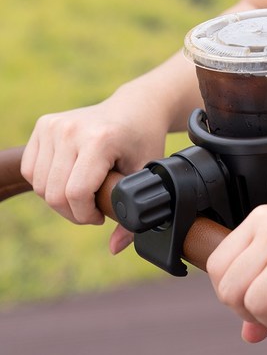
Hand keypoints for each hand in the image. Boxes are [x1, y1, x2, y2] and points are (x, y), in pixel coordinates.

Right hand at [21, 89, 166, 230]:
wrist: (135, 107)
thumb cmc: (144, 141)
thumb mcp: (147, 175)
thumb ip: (133, 215)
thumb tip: (113, 248)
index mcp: (99, 140)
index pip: (76, 193)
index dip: (86, 215)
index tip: (102, 216)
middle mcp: (71, 130)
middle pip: (53, 193)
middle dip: (73, 212)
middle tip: (94, 209)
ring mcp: (54, 125)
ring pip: (39, 184)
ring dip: (59, 199)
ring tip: (84, 194)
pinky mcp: (44, 124)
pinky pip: (31, 168)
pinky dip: (46, 182)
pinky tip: (69, 180)